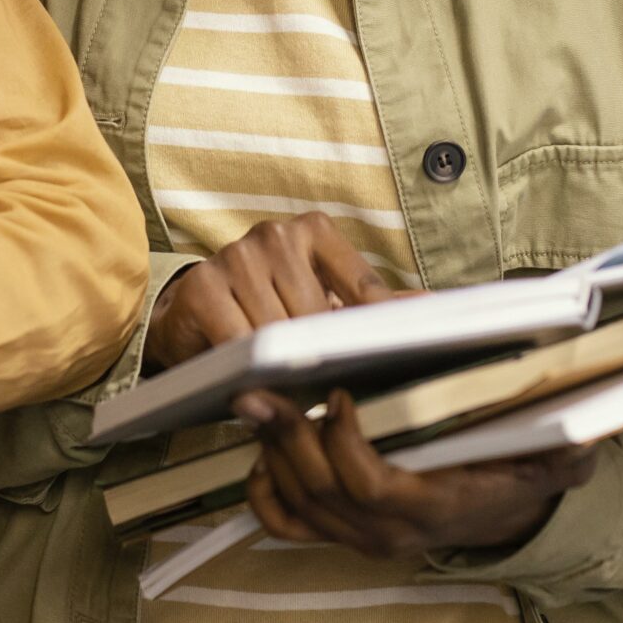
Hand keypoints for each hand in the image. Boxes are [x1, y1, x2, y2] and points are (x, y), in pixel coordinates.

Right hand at [144, 213, 397, 372]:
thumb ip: (368, 306)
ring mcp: (236, 256)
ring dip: (285, 369)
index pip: (362, 286)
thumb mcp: (320, 300)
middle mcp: (276, 235)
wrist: (189, 313)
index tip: (392, 360)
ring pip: (280, 332)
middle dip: (323, 359)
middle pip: (319, 316)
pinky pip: (239, 341)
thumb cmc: (265, 309)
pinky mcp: (202, 286)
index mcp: (314, 231)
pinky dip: (250, 370)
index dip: (375, 331)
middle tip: (330, 391)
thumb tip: (434, 308)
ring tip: (292, 391)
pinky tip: (256, 385)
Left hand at [238, 388, 596, 560]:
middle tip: (262, 388)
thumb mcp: (552, 459)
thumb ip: (564, 448)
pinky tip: (263, 447)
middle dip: (287, 436)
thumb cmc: (518, 471)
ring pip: (298, 502)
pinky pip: (286, 523)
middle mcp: (390, 532)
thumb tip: (580, 435)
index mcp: (433, 506)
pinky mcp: (341, 532)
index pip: (372, 486)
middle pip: (321, 491)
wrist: (503, 516)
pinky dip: (264, 488)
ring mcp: (361, 537)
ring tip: (256, 401)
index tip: (341, 395)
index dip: (346, 444)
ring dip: (271, 451)